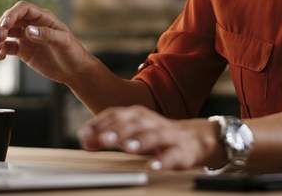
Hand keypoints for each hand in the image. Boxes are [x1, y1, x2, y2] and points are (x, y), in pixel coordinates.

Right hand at [0, 0, 95, 84]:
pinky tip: (0, 57)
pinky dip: (1, 50)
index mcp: (43, 18)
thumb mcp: (63, 42)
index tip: (4, 26)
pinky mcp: (24, 51)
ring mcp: (27, 37)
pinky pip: (8, 47)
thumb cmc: (73, 53)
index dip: (11, 14)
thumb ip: (46, 35)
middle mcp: (33, 25)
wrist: (75, 71)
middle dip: (1, 27)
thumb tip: (28, 30)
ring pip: (7, 32)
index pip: (23, 9)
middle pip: (11, 19)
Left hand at [77, 105, 225, 170]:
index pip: (117, 115)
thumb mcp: (132, 133)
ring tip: (128, 147)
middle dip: (118, 131)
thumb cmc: (156, 135)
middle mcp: (152, 122)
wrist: (196, 138)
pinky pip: (173, 156)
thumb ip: (109, 135)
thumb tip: (85, 140)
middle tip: (103, 139)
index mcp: (138, 115)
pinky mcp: (182, 151)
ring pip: (153, 136)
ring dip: (140, 141)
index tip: (85, 135)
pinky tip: (153, 166)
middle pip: (134, 124)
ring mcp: (168, 136)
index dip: (100, 124)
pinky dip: (163, 161)